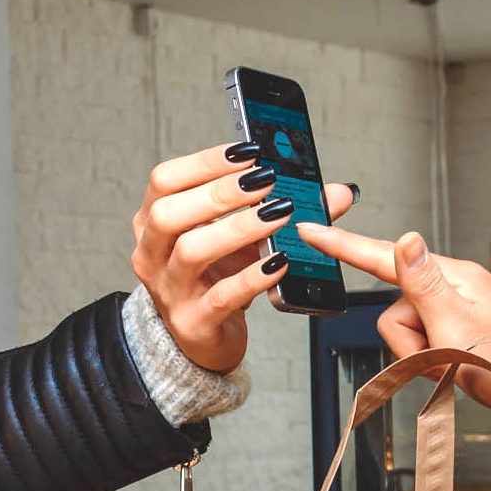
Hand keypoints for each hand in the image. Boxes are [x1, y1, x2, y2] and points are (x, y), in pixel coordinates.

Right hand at [132, 143, 355, 372]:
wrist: (204, 338)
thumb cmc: (215, 279)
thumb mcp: (241, 239)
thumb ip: (282, 210)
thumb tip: (337, 192)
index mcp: (153, 223)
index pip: (164, 180)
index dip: (204, 162)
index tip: (246, 151)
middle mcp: (153, 255)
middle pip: (169, 213)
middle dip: (219, 193)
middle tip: (264, 181)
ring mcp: (170, 292)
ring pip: (191, 252)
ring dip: (237, 228)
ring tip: (277, 215)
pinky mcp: (195, 323)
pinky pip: (222, 297)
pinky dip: (252, 277)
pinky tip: (278, 262)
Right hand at [296, 225, 490, 442]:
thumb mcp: (459, 326)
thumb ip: (422, 284)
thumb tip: (404, 238)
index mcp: (455, 276)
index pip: (387, 256)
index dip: (344, 246)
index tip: (310, 228)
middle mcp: (454, 290)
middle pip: (394, 311)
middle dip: (409, 344)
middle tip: (444, 358)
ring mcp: (457, 316)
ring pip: (405, 336)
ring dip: (423, 360)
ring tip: (458, 369)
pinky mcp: (459, 339)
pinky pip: (422, 350)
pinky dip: (434, 368)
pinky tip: (460, 374)